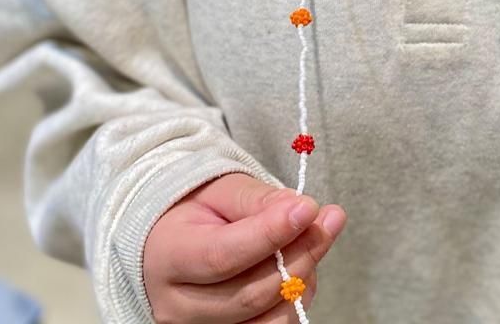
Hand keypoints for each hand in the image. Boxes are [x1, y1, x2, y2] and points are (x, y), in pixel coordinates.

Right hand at [143, 172, 346, 322]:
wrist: (174, 240)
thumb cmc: (201, 210)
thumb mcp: (223, 190)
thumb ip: (259, 201)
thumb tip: (301, 211)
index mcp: (169, 256)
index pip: (222, 256)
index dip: (270, 234)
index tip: (308, 208)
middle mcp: (176, 306)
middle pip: (250, 294)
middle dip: (300, 254)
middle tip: (331, 217)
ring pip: (267, 319)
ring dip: (304, 278)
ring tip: (317, 237)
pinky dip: (295, 300)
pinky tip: (302, 266)